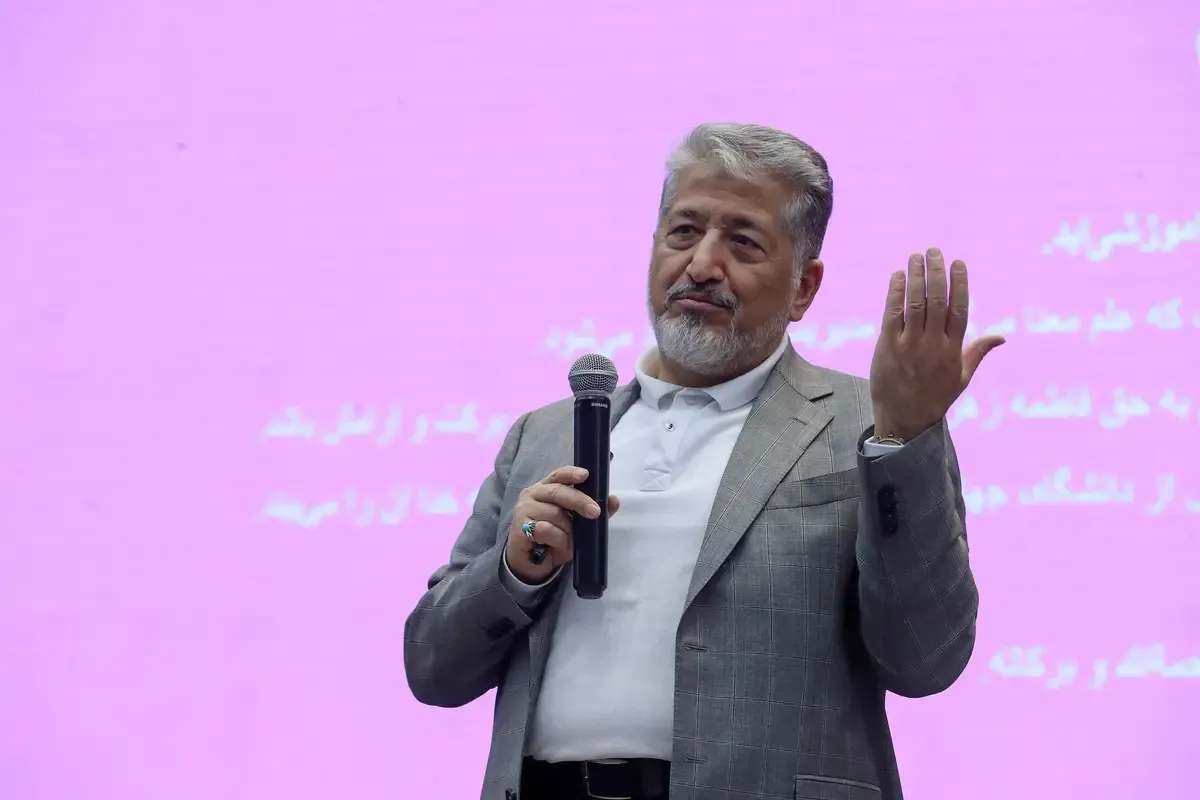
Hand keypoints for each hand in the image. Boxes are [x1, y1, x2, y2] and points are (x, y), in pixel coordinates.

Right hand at [504, 466, 620, 584]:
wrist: (532, 562)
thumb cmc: (554, 538)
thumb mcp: (576, 525)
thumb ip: (592, 511)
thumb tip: (614, 501)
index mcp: (547, 488)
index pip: (559, 475)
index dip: (572, 473)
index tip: (586, 475)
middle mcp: (533, 494)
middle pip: (558, 491)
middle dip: (579, 501)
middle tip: (595, 513)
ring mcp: (525, 509)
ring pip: (555, 514)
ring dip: (568, 531)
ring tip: (569, 541)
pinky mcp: (520, 526)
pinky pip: (545, 529)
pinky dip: (557, 539)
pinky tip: (555, 546)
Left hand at [869, 248, 1004, 440]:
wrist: (905, 421)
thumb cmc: (935, 398)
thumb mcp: (962, 377)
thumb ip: (978, 352)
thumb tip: (1002, 337)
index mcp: (953, 349)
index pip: (960, 309)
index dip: (959, 283)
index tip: (958, 263)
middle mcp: (933, 345)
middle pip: (937, 301)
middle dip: (936, 272)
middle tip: (934, 251)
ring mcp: (910, 346)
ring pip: (915, 304)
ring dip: (916, 277)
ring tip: (915, 257)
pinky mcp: (888, 348)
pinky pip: (892, 315)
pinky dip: (896, 293)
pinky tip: (898, 276)